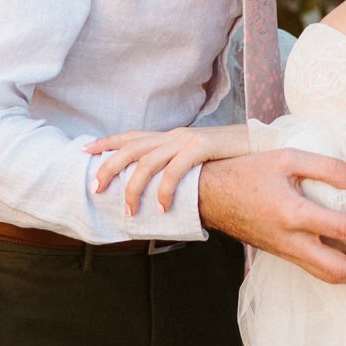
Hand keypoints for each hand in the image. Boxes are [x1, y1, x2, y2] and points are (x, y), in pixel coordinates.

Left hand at [87, 125, 251, 214]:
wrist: (260, 144)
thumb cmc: (229, 157)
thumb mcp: (198, 157)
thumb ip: (178, 164)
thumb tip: (160, 185)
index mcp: (171, 136)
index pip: (132, 136)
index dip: (107, 143)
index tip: (85, 151)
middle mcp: (174, 135)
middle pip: (131, 149)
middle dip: (109, 169)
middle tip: (96, 188)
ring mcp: (186, 140)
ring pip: (147, 163)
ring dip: (134, 189)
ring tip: (130, 210)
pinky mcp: (201, 148)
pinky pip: (174, 171)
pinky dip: (165, 191)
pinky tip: (163, 208)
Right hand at [198, 151, 345, 285]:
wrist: (210, 195)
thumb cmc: (247, 173)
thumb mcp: (287, 159)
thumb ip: (326, 168)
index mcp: (292, 214)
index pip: (341, 230)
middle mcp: (290, 240)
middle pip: (337, 270)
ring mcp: (286, 251)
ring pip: (327, 275)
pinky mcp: (283, 254)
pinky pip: (316, 269)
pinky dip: (341, 270)